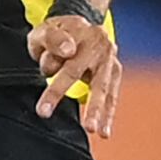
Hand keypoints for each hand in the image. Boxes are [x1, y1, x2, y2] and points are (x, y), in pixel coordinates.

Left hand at [28, 14, 121, 133]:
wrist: (83, 28)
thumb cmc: (59, 34)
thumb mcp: (46, 30)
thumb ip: (50, 39)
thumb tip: (67, 51)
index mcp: (76, 29)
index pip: (57, 43)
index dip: (51, 58)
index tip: (48, 69)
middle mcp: (96, 42)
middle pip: (75, 69)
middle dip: (60, 90)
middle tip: (45, 112)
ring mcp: (108, 57)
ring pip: (100, 85)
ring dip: (96, 109)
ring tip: (92, 129)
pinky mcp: (115, 71)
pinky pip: (111, 95)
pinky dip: (108, 114)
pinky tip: (104, 131)